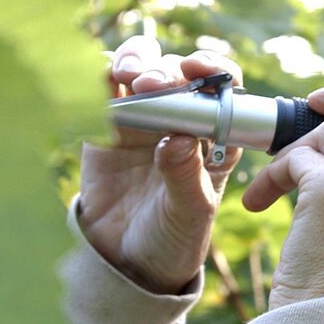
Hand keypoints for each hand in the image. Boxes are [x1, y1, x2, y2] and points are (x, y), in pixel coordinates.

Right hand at [79, 36, 242, 293]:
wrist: (128, 262)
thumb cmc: (174, 238)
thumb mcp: (189, 214)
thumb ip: (185, 177)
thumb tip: (180, 137)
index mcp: (216, 138)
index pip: (225, 90)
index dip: (215, 70)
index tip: (197, 68)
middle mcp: (182, 121)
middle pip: (178, 74)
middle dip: (165, 71)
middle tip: (150, 84)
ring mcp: (144, 120)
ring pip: (141, 70)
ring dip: (134, 61)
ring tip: (125, 76)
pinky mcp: (107, 126)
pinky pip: (103, 90)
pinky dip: (99, 76)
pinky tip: (98, 83)